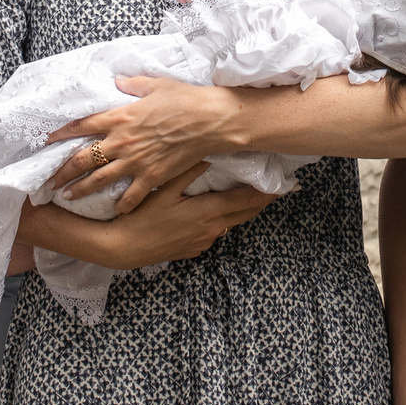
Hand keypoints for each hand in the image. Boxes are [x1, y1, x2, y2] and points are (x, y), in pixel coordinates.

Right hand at [31, 166, 277, 270]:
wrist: (123, 249)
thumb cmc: (141, 217)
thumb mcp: (164, 189)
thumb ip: (187, 170)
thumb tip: (208, 154)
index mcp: (208, 212)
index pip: (246, 200)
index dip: (265, 192)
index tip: (283, 184)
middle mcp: (211, 229)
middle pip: (245, 214)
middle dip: (261, 202)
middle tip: (278, 190)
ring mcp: (202, 242)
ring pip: (231, 224)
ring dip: (242, 212)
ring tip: (254, 199)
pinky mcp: (192, 250)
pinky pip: (215, 233)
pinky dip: (223, 221)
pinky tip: (220, 214)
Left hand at [47, 77, 241, 212]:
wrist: (209, 121)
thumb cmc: (184, 99)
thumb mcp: (155, 85)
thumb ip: (132, 85)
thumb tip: (118, 81)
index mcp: (119, 117)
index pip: (81, 126)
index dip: (61, 133)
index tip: (48, 140)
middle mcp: (121, 141)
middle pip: (83, 159)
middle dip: (63, 171)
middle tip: (50, 181)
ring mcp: (135, 161)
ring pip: (99, 180)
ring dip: (81, 190)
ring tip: (68, 197)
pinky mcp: (151, 176)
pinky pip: (130, 196)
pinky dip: (121, 204)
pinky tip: (114, 210)